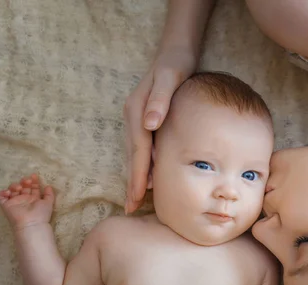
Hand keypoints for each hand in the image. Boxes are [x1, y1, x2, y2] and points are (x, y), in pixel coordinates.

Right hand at [0, 173, 54, 230]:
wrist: (31, 223)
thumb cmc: (41, 213)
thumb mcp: (48, 203)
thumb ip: (49, 194)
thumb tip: (48, 186)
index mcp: (34, 199)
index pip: (32, 188)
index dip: (34, 181)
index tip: (34, 176)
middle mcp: (24, 200)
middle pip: (22, 187)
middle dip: (24, 182)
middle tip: (27, 181)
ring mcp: (15, 202)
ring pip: (12, 190)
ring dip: (14, 186)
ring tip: (19, 188)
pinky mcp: (6, 205)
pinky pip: (1, 197)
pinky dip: (3, 193)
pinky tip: (9, 192)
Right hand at [123, 47, 196, 213]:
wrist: (176, 53)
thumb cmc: (176, 66)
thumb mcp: (170, 77)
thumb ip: (160, 100)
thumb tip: (150, 124)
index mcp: (137, 111)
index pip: (138, 150)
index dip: (137, 175)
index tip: (136, 197)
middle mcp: (134, 117)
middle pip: (134, 155)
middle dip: (133, 182)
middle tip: (131, 207)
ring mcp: (138, 119)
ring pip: (137, 153)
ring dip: (138, 176)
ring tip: (138, 199)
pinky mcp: (145, 120)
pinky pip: (143, 146)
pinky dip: (145, 163)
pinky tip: (150, 176)